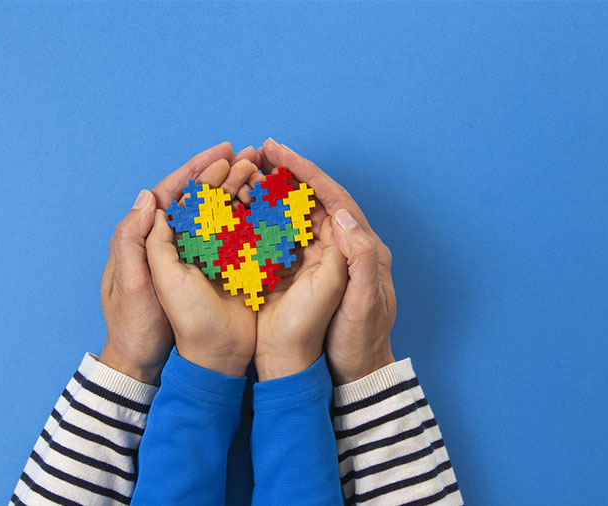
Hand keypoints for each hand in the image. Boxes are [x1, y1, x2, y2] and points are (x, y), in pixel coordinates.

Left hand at [143, 157, 261, 376]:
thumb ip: (138, 241)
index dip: (199, 169)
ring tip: (266, 174)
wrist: (168, 363)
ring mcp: (204, 257)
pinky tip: (274, 207)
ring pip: (225, 214)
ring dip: (244, 191)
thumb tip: (149, 198)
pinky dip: (256, 219)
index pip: (174, 194)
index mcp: (151, 240)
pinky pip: (241, 238)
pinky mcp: (224, 272)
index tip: (224, 151)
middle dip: (227, 173)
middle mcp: (179, 243)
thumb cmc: (142, 327)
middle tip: (254, 155)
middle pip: (203, 198)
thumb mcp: (134, 283)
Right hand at [259, 139, 395, 384]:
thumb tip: (339, 214)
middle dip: (288, 173)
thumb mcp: (363, 302)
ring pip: (298, 215)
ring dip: (274, 192)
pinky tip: (244, 211)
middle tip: (259, 150)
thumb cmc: (359, 340)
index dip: (305, 172)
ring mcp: (324, 260)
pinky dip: (266, 220)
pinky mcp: (307, 275)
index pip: (333, 197)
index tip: (278, 151)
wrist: (352, 375)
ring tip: (247, 171)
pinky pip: (286, 239)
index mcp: (363, 247)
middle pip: (314, 199)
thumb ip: (358, 257)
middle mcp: (344, 246)